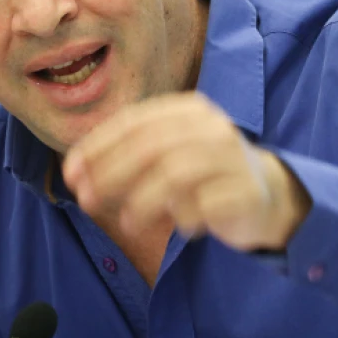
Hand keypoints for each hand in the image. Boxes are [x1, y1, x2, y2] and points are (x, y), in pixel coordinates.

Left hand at [62, 92, 310, 251]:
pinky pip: (203, 205)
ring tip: (129, 224)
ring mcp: (232, 158)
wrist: (267, 195)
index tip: (71, 173)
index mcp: (188, 109)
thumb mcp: (170, 151)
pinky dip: (184, 218)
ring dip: (142, 201)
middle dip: (110, 173)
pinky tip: (181, 227)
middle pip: (150, 146)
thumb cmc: (204, 173)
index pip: (134, 121)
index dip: (97, 146)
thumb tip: (77, 172)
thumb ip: (129, 154)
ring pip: (175, 174)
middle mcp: (212, 127)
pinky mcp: (246, 191)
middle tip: (86, 200)